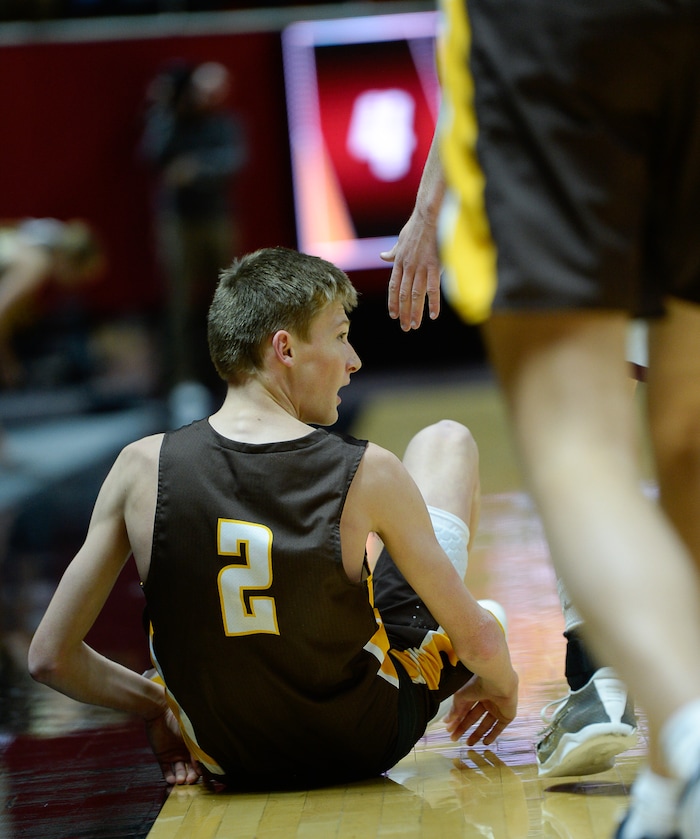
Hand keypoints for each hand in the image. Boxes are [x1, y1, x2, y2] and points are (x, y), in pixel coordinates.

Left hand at [145, 706, 200, 784]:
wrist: (160, 712)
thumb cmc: (179, 720)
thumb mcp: (191, 734)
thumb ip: (198, 749)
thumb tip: (207, 764)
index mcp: (195, 745)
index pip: (201, 761)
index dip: (204, 771)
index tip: (206, 779)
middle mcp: (186, 751)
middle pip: (191, 769)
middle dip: (192, 776)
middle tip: (190, 780)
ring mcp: (174, 754)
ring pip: (179, 771)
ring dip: (180, 777)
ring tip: (179, 780)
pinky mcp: (162, 756)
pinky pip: (166, 770)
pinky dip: (168, 776)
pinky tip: (171, 780)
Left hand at [382, 209, 441, 330]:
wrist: (429, 216)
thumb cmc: (416, 227)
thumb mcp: (400, 241)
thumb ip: (392, 252)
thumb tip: (382, 256)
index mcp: (399, 262)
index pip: (393, 287)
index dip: (393, 303)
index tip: (393, 315)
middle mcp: (408, 267)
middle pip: (404, 295)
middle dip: (403, 313)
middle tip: (404, 327)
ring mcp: (421, 267)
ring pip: (416, 295)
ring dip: (415, 312)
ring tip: (414, 325)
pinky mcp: (435, 266)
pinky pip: (433, 289)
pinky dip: (433, 304)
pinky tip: (434, 315)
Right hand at [443, 673, 517, 745]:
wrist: (498, 682)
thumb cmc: (478, 685)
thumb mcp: (461, 696)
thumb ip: (455, 709)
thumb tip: (446, 721)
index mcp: (475, 694)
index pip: (465, 709)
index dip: (457, 720)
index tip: (449, 730)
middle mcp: (486, 701)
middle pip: (473, 717)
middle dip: (464, 728)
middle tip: (455, 739)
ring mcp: (497, 709)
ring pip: (486, 724)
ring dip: (477, 733)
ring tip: (468, 744)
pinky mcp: (506, 716)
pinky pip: (499, 727)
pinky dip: (492, 735)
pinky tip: (485, 742)